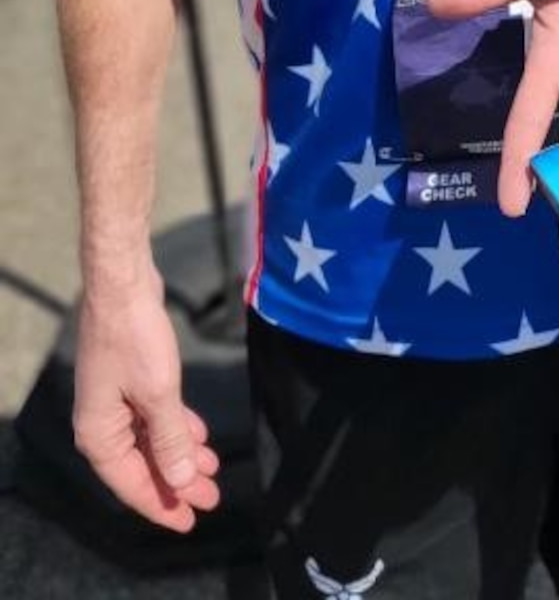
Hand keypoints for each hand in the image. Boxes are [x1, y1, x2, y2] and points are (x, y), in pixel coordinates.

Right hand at [73, 280, 221, 530]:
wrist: (123, 285)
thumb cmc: (135, 337)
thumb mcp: (159, 393)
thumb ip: (170, 440)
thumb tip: (181, 481)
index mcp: (99, 435)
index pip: (131, 484)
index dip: (162, 505)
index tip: (190, 521)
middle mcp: (102, 424)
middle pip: (142, 465)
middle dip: (178, 481)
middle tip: (212, 497)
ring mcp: (115, 402)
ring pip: (151, 441)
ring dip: (181, 454)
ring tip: (213, 469)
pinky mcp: (131, 382)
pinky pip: (154, 417)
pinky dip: (176, 427)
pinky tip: (199, 435)